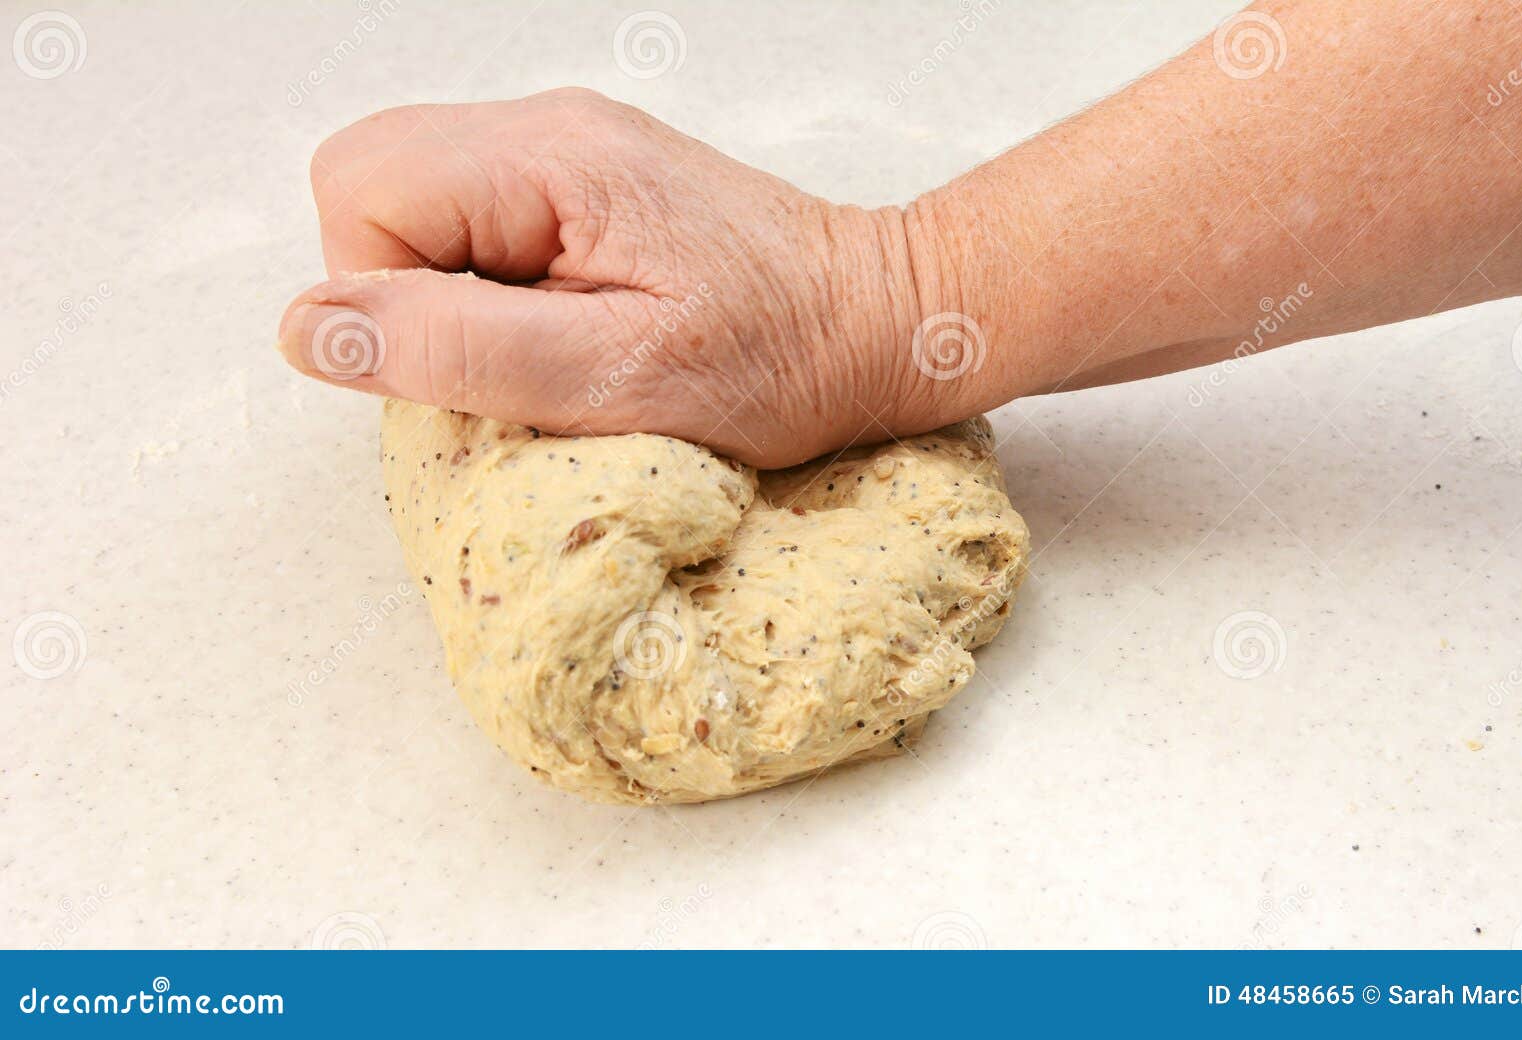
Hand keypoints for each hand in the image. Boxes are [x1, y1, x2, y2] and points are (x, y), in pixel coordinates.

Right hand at [276, 88, 949, 467]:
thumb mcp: (619, 378)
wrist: (880, 319)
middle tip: (517, 356)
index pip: (360, 191)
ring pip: (418, 208)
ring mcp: (566, 153)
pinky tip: (572, 323)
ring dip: (454, 296)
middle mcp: (547, 131)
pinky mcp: (585, 187)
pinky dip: (495, 288)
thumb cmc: (781, 358)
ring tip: (556, 343)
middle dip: (409, 292)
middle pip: (371, 184)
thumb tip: (309, 327)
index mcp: (549, 161)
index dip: (389, 297)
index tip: (486, 361)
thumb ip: (460, 348)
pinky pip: (476, 224)